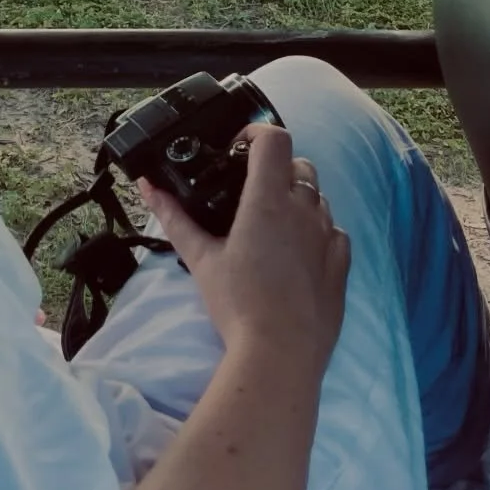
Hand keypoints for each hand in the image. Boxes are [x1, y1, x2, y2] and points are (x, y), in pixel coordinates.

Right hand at [138, 124, 348, 377]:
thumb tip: (146, 185)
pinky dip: (317, 231)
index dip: (256, 133)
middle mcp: (305, 208)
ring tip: (271, 227)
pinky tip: (298, 254)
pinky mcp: (342, 264)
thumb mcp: (199, 259)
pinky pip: (334, 231)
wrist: (280, 355)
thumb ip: (173, 217)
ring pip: (318, 197)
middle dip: (276, 169)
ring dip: (297, 199)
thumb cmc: (237, 303)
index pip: (274, 138)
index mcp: (269, 198)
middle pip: (299, 164)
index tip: (238, 148)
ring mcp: (328, 235)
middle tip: (249, 193)